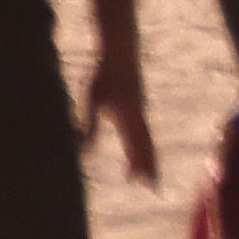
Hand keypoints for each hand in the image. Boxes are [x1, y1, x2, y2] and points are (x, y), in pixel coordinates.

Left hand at [86, 48, 161, 184]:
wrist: (121, 51)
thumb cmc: (105, 75)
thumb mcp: (93, 100)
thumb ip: (91, 125)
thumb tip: (84, 148)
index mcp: (129, 119)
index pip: (136, 149)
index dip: (138, 166)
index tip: (142, 185)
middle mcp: (139, 117)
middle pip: (146, 147)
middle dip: (148, 167)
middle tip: (154, 187)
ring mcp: (140, 109)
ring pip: (147, 137)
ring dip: (148, 155)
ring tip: (149, 170)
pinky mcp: (138, 101)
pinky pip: (144, 127)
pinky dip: (145, 140)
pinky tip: (141, 140)